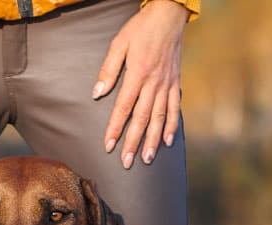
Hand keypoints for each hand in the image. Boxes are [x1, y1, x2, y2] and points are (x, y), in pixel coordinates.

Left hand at [92, 0, 188, 167]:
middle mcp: (154, 82)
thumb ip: (108, 70)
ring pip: (160, 117)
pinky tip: (168, 141)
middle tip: (127, 162)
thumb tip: (97, 94)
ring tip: (147, 158)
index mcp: (138, 74)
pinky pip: (174, 108)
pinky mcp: (175, 82)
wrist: (169, 15)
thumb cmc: (141, 28)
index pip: (124, 107)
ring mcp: (167, 84)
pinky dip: (172, 126)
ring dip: (153, 140)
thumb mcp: (119, 43)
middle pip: (142, 118)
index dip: (116, 128)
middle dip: (133, 142)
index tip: (109, 146)